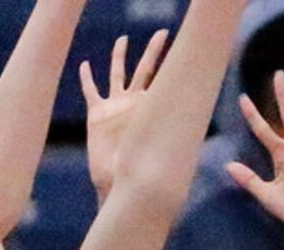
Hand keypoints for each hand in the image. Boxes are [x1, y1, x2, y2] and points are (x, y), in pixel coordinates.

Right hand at [81, 31, 167, 201]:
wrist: (117, 182)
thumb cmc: (141, 171)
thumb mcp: (161, 149)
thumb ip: (175, 137)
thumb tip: (199, 131)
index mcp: (151, 108)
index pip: (164, 82)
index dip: (173, 67)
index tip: (184, 50)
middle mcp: (134, 103)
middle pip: (144, 69)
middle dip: (154, 51)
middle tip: (164, 34)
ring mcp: (115, 107)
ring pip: (117, 73)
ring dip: (119, 57)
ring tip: (123, 40)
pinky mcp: (97, 114)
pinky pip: (90, 91)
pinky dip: (87, 78)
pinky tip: (84, 65)